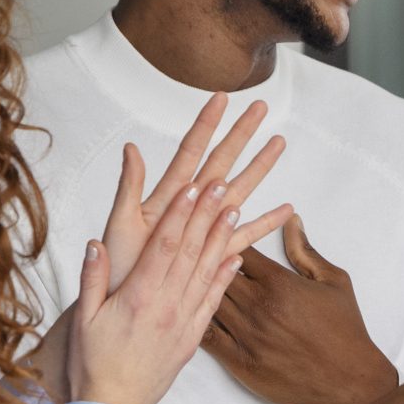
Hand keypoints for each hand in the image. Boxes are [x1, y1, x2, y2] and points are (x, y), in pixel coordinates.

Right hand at [70, 180, 293, 403]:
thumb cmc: (93, 363)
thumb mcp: (83, 319)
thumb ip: (92, 279)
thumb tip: (96, 242)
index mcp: (138, 297)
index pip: (164, 247)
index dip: (180, 214)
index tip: (192, 188)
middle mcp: (167, 306)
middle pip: (191, 251)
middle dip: (206, 214)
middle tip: (221, 185)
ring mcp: (183, 322)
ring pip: (206, 271)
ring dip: (221, 238)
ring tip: (234, 208)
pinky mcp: (193, 337)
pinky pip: (213, 301)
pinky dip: (225, 277)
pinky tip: (236, 256)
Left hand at [103, 93, 286, 280]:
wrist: (123, 305)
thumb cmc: (118, 267)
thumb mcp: (120, 224)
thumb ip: (129, 187)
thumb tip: (130, 148)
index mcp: (168, 197)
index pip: (191, 151)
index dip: (207, 124)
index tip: (222, 97)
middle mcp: (190, 207)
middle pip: (221, 162)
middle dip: (241, 134)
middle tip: (261, 107)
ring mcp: (204, 228)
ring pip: (238, 190)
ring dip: (259, 167)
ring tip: (278, 143)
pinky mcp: (213, 254)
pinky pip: (245, 235)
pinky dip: (265, 223)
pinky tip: (285, 209)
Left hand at [203, 216, 398, 403]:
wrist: (349, 381)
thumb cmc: (345, 331)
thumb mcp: (333, 281)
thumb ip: (305, 251)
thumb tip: (290, 221)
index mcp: (278, 282)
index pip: (237, 248)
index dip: (226, 238)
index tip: (219, 234)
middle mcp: (258, 306)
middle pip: (214, 271)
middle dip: (204, 260)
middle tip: (193, 253)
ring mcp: (246, 335)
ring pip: (205, 301)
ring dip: (195, 289)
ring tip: (185, 279)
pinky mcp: (239, 362)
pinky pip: (206, 337)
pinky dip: (194, 323)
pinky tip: (186, 315)